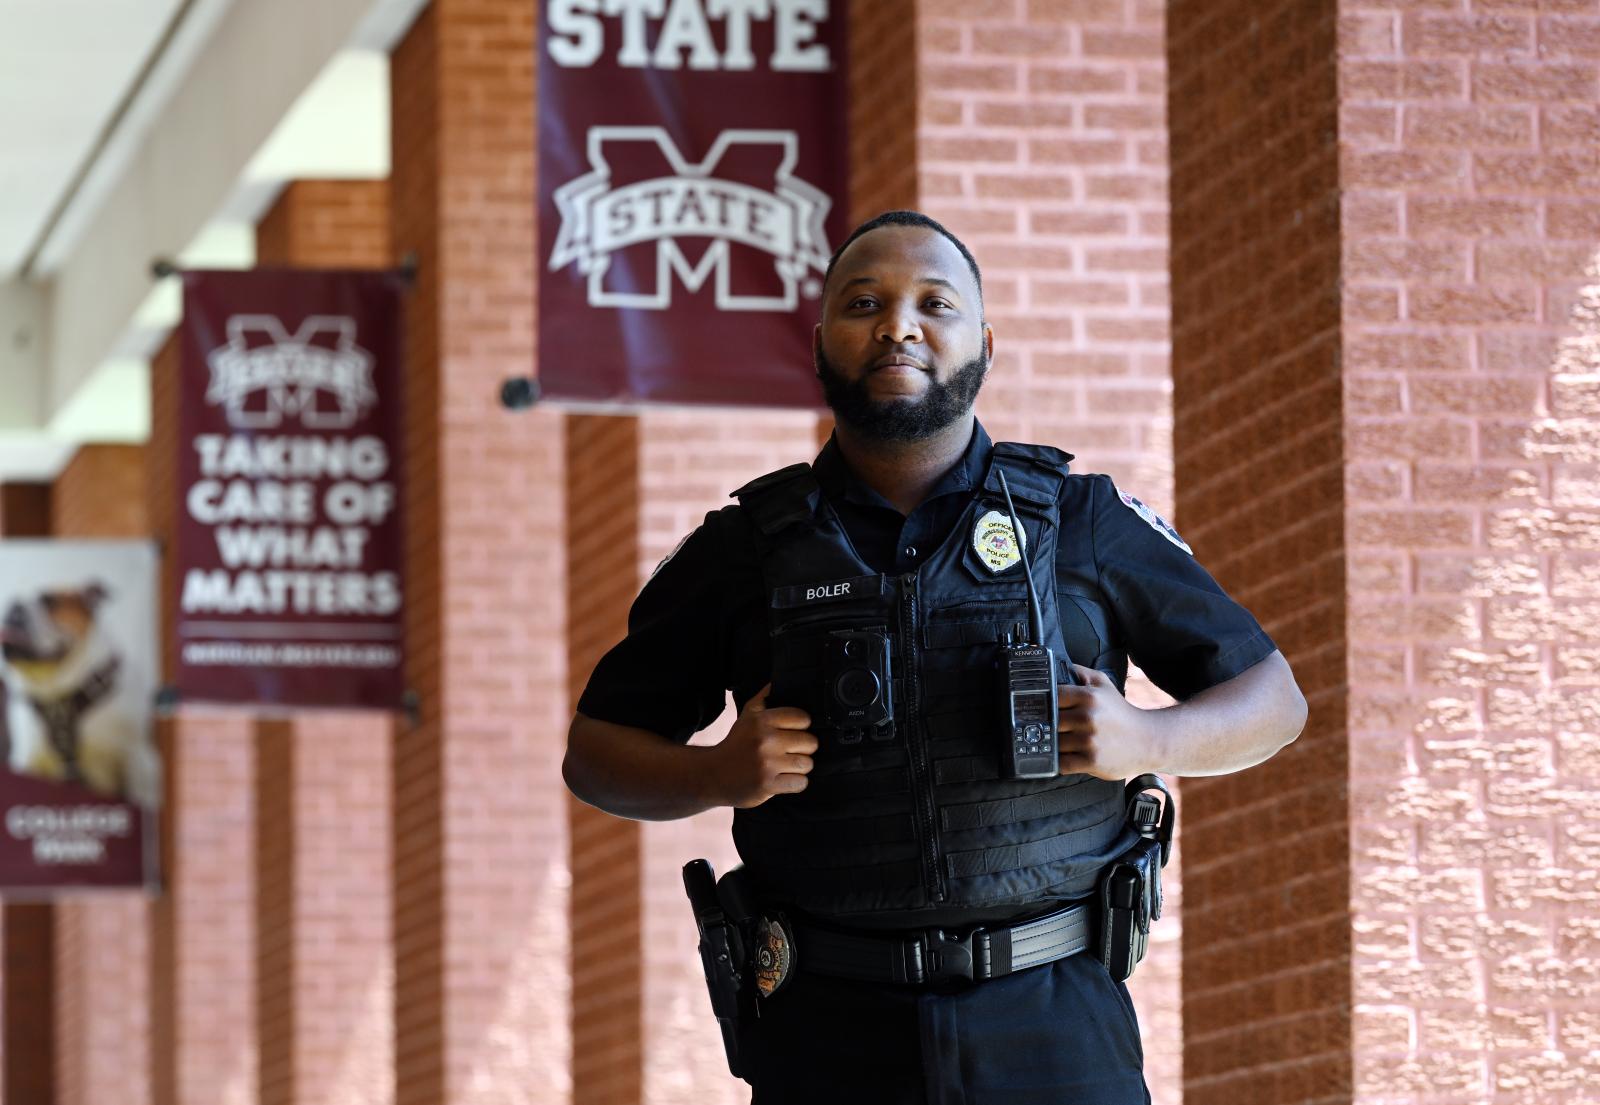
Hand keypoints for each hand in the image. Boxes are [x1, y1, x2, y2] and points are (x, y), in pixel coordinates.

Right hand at [709, 684, 818, 808]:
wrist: (713, 774)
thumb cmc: (736, 743)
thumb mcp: (747, 715)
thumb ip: (765, 698)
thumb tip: (780, 682)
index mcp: (762, 720)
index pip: (803, 718)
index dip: (802, 726)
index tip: (794, 731)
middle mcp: (766, 740)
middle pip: (810, 742)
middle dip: (804, 748)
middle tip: (792, 751)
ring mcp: (767, 764)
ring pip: (807, 763)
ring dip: (801, 766)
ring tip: (789, 765)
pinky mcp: (768, 785)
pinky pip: (801, 783)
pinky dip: (796, 783)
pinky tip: (785, 779)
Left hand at [1057, 665, 1162, 780]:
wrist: (1148, 741)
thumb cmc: (1121, 713)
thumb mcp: (1104, 684)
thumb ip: (1080, 672)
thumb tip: (1057, 667)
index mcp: (1089, 696)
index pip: (1051, 696)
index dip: (1046, 703)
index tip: (1045, 708)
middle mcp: (1088, 717)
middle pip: (1049, 721)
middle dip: (1049, 725)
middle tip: (1053, 728)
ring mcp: (1089, 740)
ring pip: (1054, 743)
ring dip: (1054, 745)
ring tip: (1064, 742)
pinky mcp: (1091, 761)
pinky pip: (1061, 764)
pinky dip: (1060, 763)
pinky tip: (1067, 756)